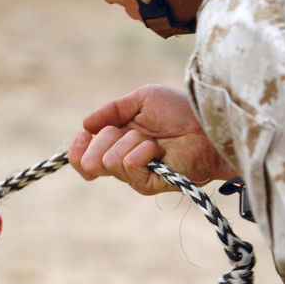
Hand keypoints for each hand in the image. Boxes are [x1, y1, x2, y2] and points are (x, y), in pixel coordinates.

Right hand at [68, 84, 235, 194]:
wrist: (207, 126)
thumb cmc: (180, 111)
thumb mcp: (141, 99)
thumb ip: (111, 110)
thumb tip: (85, 125)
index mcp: (115, 144)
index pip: (81, 159)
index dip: (77, 148)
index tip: (85, 134)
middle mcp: (121, 162)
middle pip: (88, 163)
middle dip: (104, 139)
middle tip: (130, 131)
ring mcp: (134, 175)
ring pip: (108, 162)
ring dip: (129, 141)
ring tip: (152, 139)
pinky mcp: (147, 183)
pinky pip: (127, 166)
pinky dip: (141, 151)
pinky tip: (157, 149)